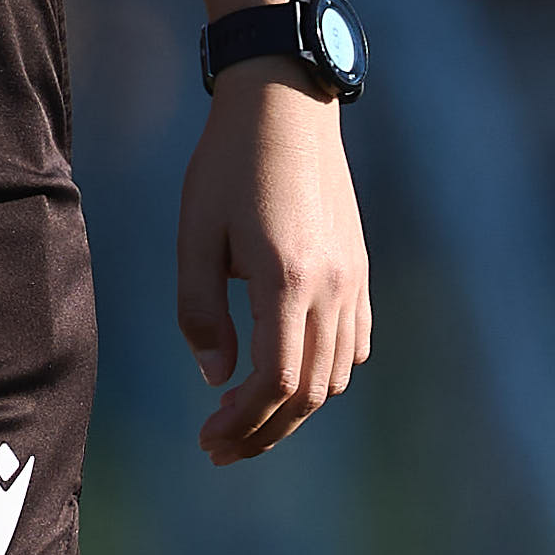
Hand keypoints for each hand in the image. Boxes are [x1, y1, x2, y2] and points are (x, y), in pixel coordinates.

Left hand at [179, 75, 369, 463]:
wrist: (287, 105)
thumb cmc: (229, 165)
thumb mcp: (195, 235)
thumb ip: (200, 311)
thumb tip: (216, 378)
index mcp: (287, 280)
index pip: (275, 381)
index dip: (242, 423)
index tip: (206, 438)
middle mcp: (332, 287)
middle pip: (309, 392)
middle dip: (264, 431)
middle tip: (218, 448)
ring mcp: (353, 279)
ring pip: (336, 374)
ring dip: (293, 408)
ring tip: (245, 419)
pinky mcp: (359, 268)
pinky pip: (354, 342)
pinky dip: (324, 373)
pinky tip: (288, 378)